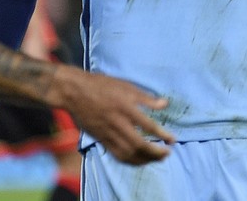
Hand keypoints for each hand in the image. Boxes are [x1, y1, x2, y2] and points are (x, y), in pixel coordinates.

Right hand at [55, 65, 174, 164]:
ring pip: (130, 153)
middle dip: (156, 153)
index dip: (163, 135)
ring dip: (146, 159)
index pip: (149, 126)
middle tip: (167, 153)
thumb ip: (146, 97)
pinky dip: (131, 161)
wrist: (74, 92)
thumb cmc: (101, 85)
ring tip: (157, 159)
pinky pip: (118, 155)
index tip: (172, 139)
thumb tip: (165, 104)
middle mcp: (118, 123)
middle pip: (140, 145)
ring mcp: (109, 133)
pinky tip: (139, 160)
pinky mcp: (101, 139)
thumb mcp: (126, 85)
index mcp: (126, 108)